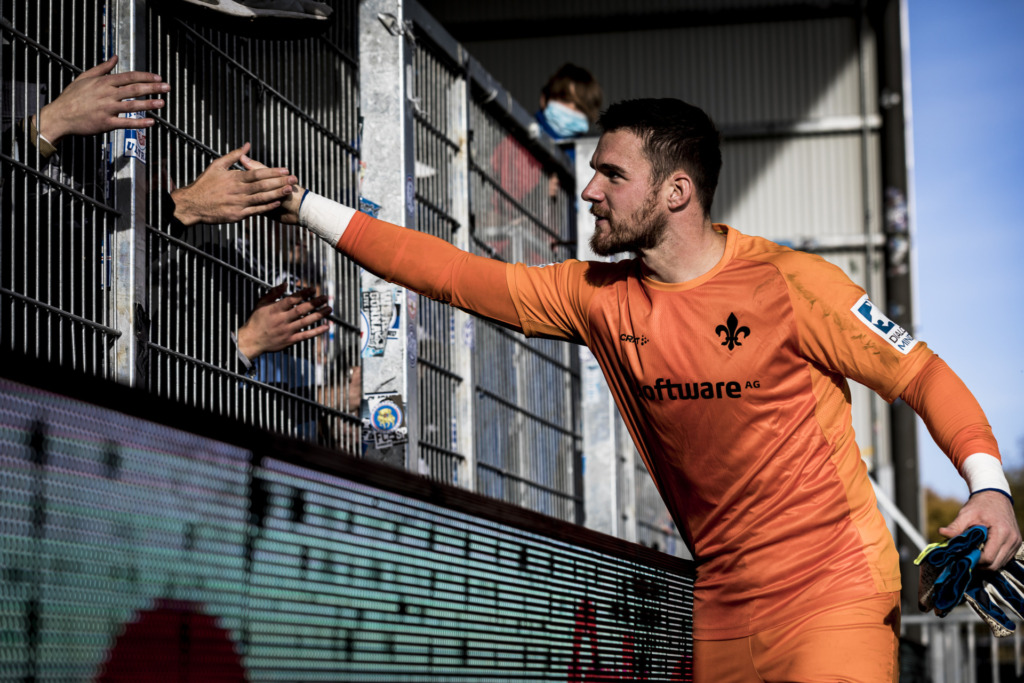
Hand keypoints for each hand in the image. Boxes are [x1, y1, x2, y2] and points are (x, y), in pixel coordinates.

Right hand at [36, 55, 168, 143]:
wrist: (60, 116)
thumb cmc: (72, 97)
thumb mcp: (84, 77)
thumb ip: (102, 68)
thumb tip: (114, 57)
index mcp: (103, 82)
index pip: (129, 77)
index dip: (145, 77)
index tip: (158, 78)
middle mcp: (107, 94)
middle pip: (134, 89)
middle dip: (153, 88)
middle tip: (167, 88)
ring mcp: (106, 109)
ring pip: (132, 105)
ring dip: (149, 104)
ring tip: (162, 103)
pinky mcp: (105, 123)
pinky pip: (125, 123)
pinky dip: (139, 123)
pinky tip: (151, 122)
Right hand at [171, 142, 296, 225]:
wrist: (192, 204)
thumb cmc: (205, 184)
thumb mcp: (217, 165)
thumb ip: (233, 155)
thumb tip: (247, 145)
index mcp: (234, 178)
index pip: (257, 173)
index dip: (273, 172)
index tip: (285, 170)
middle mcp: (238, 191)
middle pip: (263, 185)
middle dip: (280, 182)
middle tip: (293, 179)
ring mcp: (238, 204)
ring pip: (262, 198)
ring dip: (277, 194)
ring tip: (289, 190)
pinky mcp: (237, 215)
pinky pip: (256, 211)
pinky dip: (267, 207)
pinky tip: (277, 203)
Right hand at [236, 284, 330, 359]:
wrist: (252, 340)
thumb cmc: (257, 320)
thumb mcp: (261, 303)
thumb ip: (273, 293)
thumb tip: (285, 284)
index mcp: (275, 310)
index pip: (292, 300)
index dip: (303, 293)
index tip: (313, 289)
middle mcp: (282, 320)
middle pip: (301, 310)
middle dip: (315, 303)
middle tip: (325, 297)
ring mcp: (287, 331)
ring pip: (306, 322)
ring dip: (319, 315)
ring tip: (329, 308)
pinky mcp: (290, 340)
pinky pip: (306, 336)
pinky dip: (317, 331)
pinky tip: (326, 326)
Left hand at [941, 491, 1021, 568]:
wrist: (995, 496)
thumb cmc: (980, 505)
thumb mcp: (966, 514)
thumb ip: (956, 526)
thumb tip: (942, 533)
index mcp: (1002, 532)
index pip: (988, 558)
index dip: (974, 560)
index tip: (961, 557)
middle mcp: (1012, 540)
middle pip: (995, 565)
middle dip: (979, 564)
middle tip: (965, 558)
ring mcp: (1016, 543)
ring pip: (1000, 564)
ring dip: (986, 563)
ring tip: (972, 554)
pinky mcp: (1016, 544)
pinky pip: (1004, 558)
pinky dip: (993, 558)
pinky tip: (982, 551)